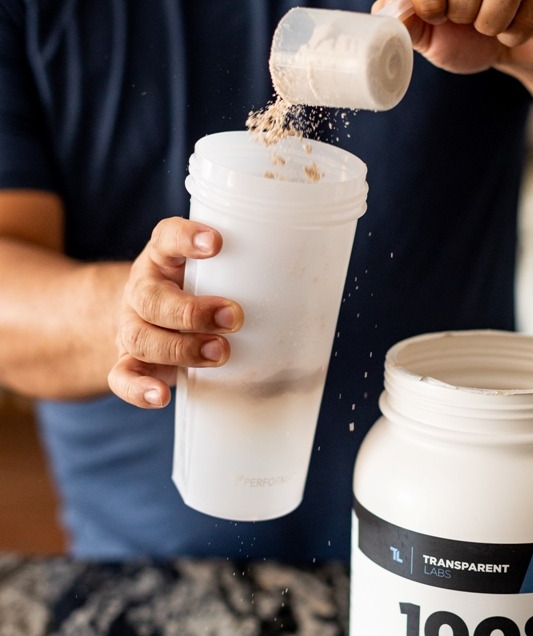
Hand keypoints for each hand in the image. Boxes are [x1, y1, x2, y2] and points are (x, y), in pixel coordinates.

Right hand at [108, 217, 243, 408]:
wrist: (148, 316)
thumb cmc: (195, 290)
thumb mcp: (213, 270)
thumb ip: (241, 273)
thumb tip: (306, 290)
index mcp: (162, 258)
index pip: (166, 238)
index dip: (186, 239)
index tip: (216, 244)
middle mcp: (142, 289)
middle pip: (151, 298)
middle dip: (192, 311)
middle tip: (233, 317)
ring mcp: (131, 326)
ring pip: (140, 338)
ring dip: (180, 348)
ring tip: (219, 353)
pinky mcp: (128, 360)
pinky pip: (122, 377)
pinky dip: (139, 389)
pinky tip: (161, 396)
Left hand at [391, 0, 532, 74]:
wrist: (517, 48)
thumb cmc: (467, 35)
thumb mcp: (429, 34)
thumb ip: (406, 22)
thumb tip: (388, 7)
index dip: (427, 2)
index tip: (437, 16)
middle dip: (463, 15)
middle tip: (469, 21)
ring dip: (493, 25)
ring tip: (493, 25)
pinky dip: (520, 33)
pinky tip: (520, 26)